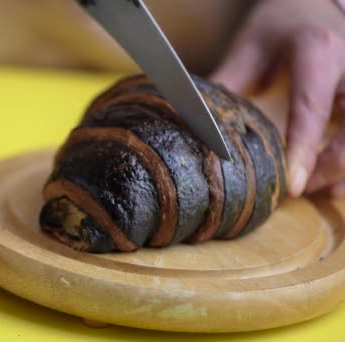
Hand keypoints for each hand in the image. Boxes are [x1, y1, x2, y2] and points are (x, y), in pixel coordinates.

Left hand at [211, 0, 344, 196]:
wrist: (314, 2)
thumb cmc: (280, 23)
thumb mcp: (250, 46)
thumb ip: (230, 84)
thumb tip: (198, 123)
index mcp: (319, 51)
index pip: (312, 108)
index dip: (304, 149)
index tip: (295, 185)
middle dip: (330, 165)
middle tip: (301, 189)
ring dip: (344, 166)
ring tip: (319, 189)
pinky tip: (336, 178)